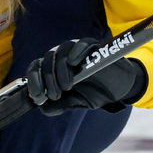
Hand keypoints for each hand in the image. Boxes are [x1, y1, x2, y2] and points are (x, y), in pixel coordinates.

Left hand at [25, 38, 147, 115]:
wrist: (118, 89)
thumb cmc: (94, 93)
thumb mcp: (74, 102)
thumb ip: (58, 105)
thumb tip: (42, 108)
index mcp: (53, 68)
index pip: (36, 68)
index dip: (33, 81)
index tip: (38, 96)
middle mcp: (61, 56)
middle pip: (46, 60)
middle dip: (47, 80)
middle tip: (56, 95)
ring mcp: (75, 50)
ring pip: (60, 52)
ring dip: (59, 70)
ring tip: (67, 87)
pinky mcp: (92, 46)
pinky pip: (80, 44)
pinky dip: (75, 52)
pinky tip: (74, 63)